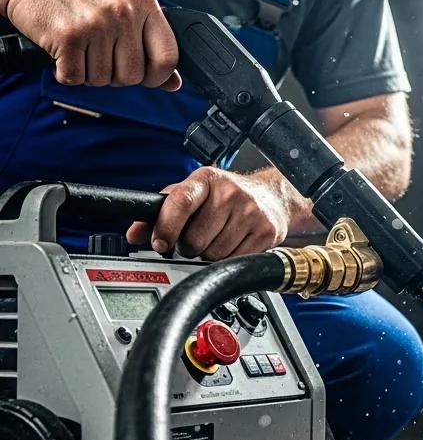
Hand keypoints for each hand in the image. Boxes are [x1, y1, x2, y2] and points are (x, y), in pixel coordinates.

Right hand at [1, 0, 179, 89]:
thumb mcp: (122, 5)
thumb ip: (150, 42)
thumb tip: (173, 83)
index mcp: (144, 2)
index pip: (168, 57)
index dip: (157, 76)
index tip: (145, 76)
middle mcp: (123, 11)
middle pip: (133, 75)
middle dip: (115, 75)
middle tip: (97, 53)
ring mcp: (97, 23)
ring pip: (103, 80)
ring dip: (88, 71)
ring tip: (79, 45)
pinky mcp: (69, 35)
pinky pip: (76, 77)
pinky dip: (66, 72)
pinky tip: (63, 50)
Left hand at [126, 167, 290, 260]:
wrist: (271, 197)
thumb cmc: (226, 197)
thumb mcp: (193, 195)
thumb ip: (160, 212)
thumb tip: (134, 235)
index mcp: (207, 179)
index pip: (181, 202)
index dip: (166, 227)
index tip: (160, 243)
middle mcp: (231, 193)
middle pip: (195, 239)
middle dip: (190, 247)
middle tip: (196, 239)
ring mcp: (251, 212)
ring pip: (214, 254)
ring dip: (210, 254)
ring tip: (217, 240)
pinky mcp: (266, 231)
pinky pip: (235, 260)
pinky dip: (229, 259)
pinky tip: (233, 245)